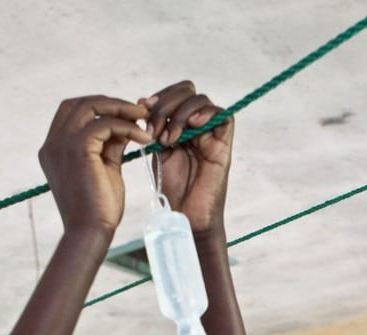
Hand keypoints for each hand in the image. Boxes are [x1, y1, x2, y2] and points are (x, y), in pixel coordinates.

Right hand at [38, 95, 152, 238]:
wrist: (91, 232)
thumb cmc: (99, 208)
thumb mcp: (106, 168)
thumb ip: (111, 144)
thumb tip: (127, 124)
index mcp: (54, 149)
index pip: (72, 112)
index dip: (99, 107)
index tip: (126, 115)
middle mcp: (53, 143)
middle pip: (79, 103)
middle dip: (111, 103)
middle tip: (139, 112)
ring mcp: (61, 144)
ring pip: (91, 106)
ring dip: (121, 109)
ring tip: (145, 121)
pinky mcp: (78, 148)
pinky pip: (105, 123)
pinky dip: (127, 126)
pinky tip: (144, 139)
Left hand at [141, 81, 232, 232]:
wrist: (185, 213)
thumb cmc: (172, 186)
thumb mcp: (157, 150)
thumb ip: (153, 126)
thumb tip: (142, 100)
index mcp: (180, 122)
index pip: (174, 92)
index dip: (159, 96)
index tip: (143, 109)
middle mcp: (197, 123)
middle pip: (187, 90)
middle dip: (166, 104)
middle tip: (153, 128)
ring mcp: (211, 132)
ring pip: (201, 100)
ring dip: (179, 114)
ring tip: (168, 139)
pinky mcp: (224, 143)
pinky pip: (223, 116)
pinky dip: (206, 114)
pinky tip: (192, 126)